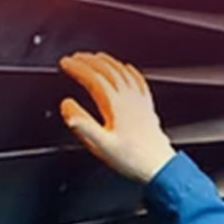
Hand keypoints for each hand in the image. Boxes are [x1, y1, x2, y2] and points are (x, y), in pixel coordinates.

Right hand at [58, 52, 176, 182]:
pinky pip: (138, 80)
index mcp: (115, 105)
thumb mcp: (100, 145)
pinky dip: (129, 70)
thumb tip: (67, 105)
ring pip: (122, 71)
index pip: (93, 78)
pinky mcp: (147, 106)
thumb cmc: (131, 159)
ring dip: (106, 61)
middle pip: (107, 70)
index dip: (77, 68)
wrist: (159, 166)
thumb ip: (82, 124)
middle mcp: (128, 98)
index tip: (64, 63)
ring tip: (95, 57)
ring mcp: (139, 100)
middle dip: (88, 60)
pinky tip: (127, 68)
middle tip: (75, 57)